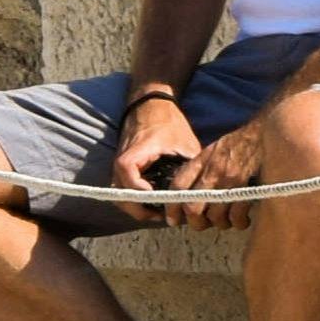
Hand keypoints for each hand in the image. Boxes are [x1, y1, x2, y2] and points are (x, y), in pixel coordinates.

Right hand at [109, 94, 199, 225]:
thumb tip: (200, 190)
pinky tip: (152, 200)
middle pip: (119, 191)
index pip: (127, 173)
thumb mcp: (185, 143)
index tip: (159, 200)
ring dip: (135, 205)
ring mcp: (120, 163)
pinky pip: (123, 187)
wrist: (151, 104)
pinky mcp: (123, 166)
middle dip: (138, 208)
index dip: (140, 191)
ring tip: (157, 212)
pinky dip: (134, 197)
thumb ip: (189, 167)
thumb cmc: (169, 122)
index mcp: (137, 150)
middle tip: (160, 216)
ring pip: (119, 193)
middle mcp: (123, 158)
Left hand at [177, 112, 269, 230]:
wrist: (265, 134)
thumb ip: (199, 169)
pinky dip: (238, 222)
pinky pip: (237, 216)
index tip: (173, 219)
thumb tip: (186, 192)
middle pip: (193, 208)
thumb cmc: (239, 144)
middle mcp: (213, 172)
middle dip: (195, 222)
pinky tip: (241, 220)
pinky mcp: (247, 189)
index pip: (178, 186)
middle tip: (202, 224)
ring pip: (215, 216)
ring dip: (219, 223)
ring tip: (224, 221)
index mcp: (202, 161)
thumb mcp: (213, 150)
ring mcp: (230, 182)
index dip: (172, 207)